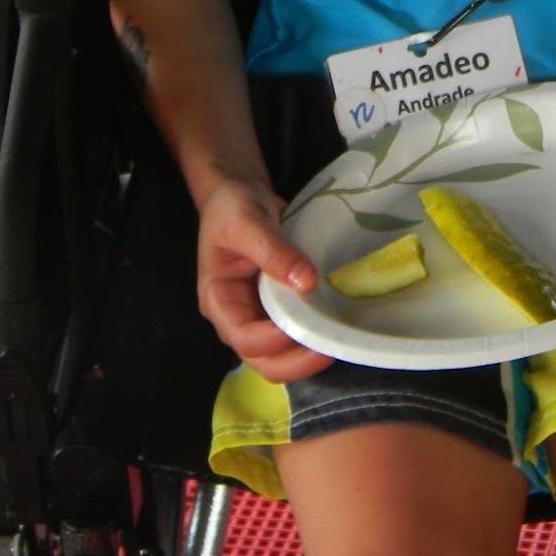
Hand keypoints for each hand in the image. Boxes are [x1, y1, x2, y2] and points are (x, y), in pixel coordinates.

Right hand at [196, 176, 333, 381]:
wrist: (238, 193)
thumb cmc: (231, 207)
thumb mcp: (246, 222)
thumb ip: (273, 251)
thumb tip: (306, 281)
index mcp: (219, 300)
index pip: (241, 336)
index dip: (271, 340)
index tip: (304, 325)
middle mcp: (236, 316)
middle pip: (261, 359)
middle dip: (295, 361)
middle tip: (330, 347)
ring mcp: (257, 314)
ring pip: (280, 355)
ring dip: (306, 354)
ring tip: (336, 339)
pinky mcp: (277, 307)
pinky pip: (293, 332)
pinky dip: (312, 336)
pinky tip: (334, 325)